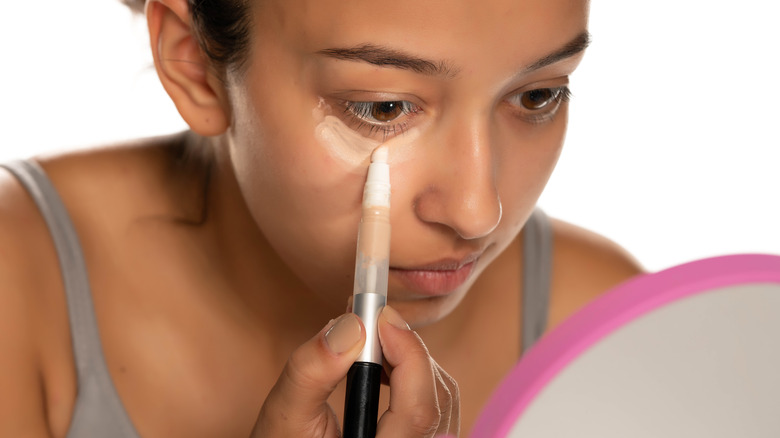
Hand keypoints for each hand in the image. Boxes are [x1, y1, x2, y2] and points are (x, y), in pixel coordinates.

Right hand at [251, 306, 459, 436]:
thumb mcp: (284, 417)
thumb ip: (311, 374)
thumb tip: (350, 326)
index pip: (419, 411)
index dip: (408, 354)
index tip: (381, 315)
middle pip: (434, 399)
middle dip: (405, 349)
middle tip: (369, 318)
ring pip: (439, 399)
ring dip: (409, 359)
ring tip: (369, 338)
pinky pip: (434, 405)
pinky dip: (412, 375)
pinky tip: (382, 364)